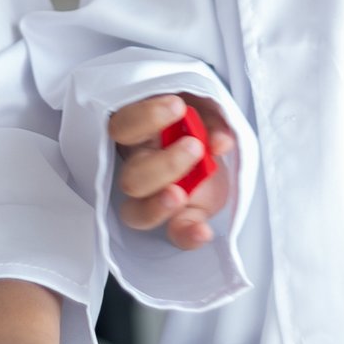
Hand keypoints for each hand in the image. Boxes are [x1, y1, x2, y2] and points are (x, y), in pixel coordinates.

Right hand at [107, 93, 234, 248]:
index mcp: (139, 133)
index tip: (177, 107)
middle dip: (163, 164)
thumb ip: (211, 119)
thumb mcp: (203, 107)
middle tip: (194, 146)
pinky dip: (188, 236)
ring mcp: (157, 197)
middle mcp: (140, 167)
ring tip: (181, 194)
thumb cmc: (194, 121)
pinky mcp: (182, 216)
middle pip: (131, 178)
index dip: (145, 117)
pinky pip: (176, 233)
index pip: (123, 126)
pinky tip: (203, 231)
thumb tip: (219, 142)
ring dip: (157, 206)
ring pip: (136, 213)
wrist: (212, 147)